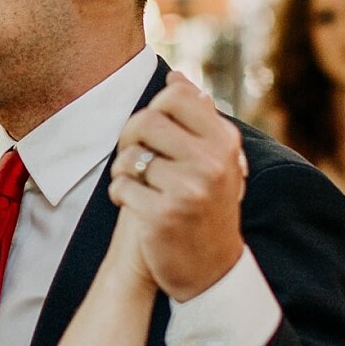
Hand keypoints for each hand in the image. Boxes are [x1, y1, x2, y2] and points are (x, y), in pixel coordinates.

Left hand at [107, 72, 247, 301]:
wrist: (212, 271)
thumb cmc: (208, 208)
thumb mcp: (215, 160)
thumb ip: (197, 117)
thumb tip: (175, 75)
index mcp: (225, 141)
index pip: (175, 95)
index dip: (153, 110)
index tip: (151, 132)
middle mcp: (211, 162)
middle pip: (145, 121)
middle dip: (129, 138)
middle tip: (132, 157)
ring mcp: (188, 189)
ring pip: (129, 156)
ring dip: (122, 170)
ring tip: (135, 185)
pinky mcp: (162, 215)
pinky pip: (120, 186)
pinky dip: (119, 195)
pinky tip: (133, 206)